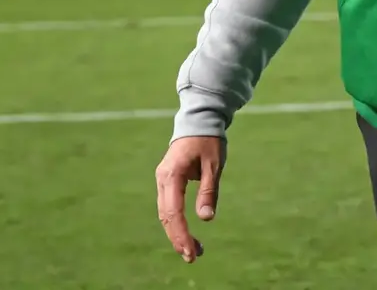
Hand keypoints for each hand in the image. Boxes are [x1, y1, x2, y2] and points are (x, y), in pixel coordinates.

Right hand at [155, 136, 225, 263]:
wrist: (199, 121)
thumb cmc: (209, 141)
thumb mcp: (214, 165)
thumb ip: (208, 191)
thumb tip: (206, 218)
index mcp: (173, 174)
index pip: (174, 211)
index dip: (181, 233)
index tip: (191, 251)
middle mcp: (162, 179)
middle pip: (166, 216)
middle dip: (178, 238)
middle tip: (194, 257)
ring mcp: (162, 180)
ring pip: (165, 213)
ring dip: (177, 233)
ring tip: (193, 250)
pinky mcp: (166, 181)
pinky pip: (168, 206)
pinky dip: (176, 222)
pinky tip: (186, 234)